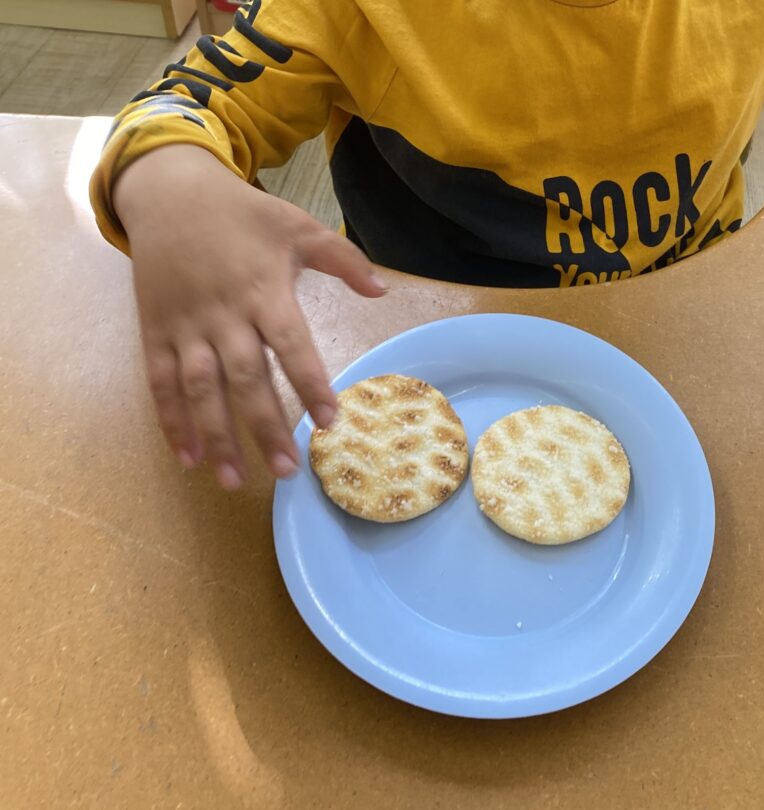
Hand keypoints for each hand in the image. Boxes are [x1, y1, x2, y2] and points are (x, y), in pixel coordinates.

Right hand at [114, 145, 386, 488]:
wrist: (170, 194)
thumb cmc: (243, 215)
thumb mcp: (298, 226)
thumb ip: (343, 259)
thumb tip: (383, 289)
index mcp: (264, 291)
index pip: (291, 345)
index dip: (310, 384)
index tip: (329, 421)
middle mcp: (224, 316)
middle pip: (245, 380)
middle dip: (265, 428)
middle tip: (287, 472)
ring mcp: (186, 328)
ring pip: (200, 391)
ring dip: (217, 437)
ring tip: (235, 481)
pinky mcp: (155, 333)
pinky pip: (161, 384)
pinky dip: (172, 422)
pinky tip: (189, 459)